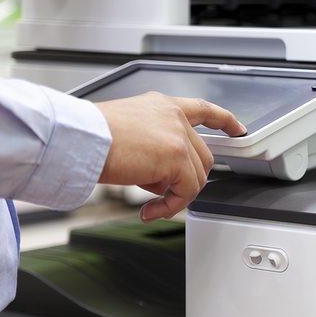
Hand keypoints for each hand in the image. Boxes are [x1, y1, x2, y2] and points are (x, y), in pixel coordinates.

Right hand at [95, 92, 245, 222]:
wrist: (77, 139)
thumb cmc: (88, 138)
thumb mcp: (128, 134)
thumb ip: (153, 148)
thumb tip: (163, 179)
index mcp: (161, 105)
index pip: (203, 109)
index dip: (225, 120)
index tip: (238, 129)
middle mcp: (173, 116)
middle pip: (202, 156)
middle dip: (185, 179)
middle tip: (160, 194)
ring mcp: (178, 135)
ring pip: (196, 176)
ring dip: (175, 195)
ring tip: (150, 203)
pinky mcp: (176, 156)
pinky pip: (187, 191)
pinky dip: (171, 206)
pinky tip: (150, 211)